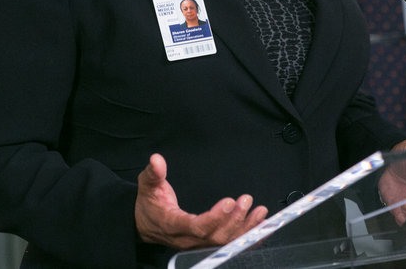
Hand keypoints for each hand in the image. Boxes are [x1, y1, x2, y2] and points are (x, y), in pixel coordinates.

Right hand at [134, 153, 268, 249]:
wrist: (145, 225)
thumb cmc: (149, 205)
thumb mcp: (147, 186)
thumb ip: (153, 173)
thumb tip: (156, 160)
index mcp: (173, 224)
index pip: (197, 226)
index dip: (215, 217)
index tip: (229, 202)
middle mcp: (187, 239)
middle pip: (216, 236)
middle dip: (235, 220)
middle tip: (246, 200)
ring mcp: (197, 244)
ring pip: (225, 242)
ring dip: (245, 228)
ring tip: (260, 212)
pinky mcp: (205, 244)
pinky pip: (229, 245)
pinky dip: (247, 238)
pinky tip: (260, 228)